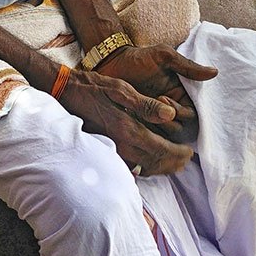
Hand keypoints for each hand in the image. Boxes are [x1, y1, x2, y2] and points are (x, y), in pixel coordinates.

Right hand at [58, 68, 195, 174]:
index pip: (161, 149)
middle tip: (186, 159)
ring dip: (161, 167)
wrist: (65, 93)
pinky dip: (146, 167)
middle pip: (154, 163)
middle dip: (173, 163)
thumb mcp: (121, 89)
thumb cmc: (94, 87)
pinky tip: (151, 162)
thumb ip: (146, 104)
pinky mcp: (106, 149)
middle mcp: (120, 145)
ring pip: (143, 167)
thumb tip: (170, 114)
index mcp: (127, 129)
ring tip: (174, 163)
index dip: (178, 153)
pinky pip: (130, 166)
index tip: (189, 151)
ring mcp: (112, 150)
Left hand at [96, 45, 216, 141]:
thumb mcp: (164, 57)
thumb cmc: (138, 57)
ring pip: (166, 135)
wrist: (110, 62)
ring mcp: (155, 117)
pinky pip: (149, 136)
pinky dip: (145, 131)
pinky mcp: (141, 123)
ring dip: (156, 126)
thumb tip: (215, 72)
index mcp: (180, 94)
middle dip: (168, 119)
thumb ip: (187, 67)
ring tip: (140, 109)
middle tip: (152, 101)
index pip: (192, 114)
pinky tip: (133, 117)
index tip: (163, 97)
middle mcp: (170, 108)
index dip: (181, 111)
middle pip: (181, 128)